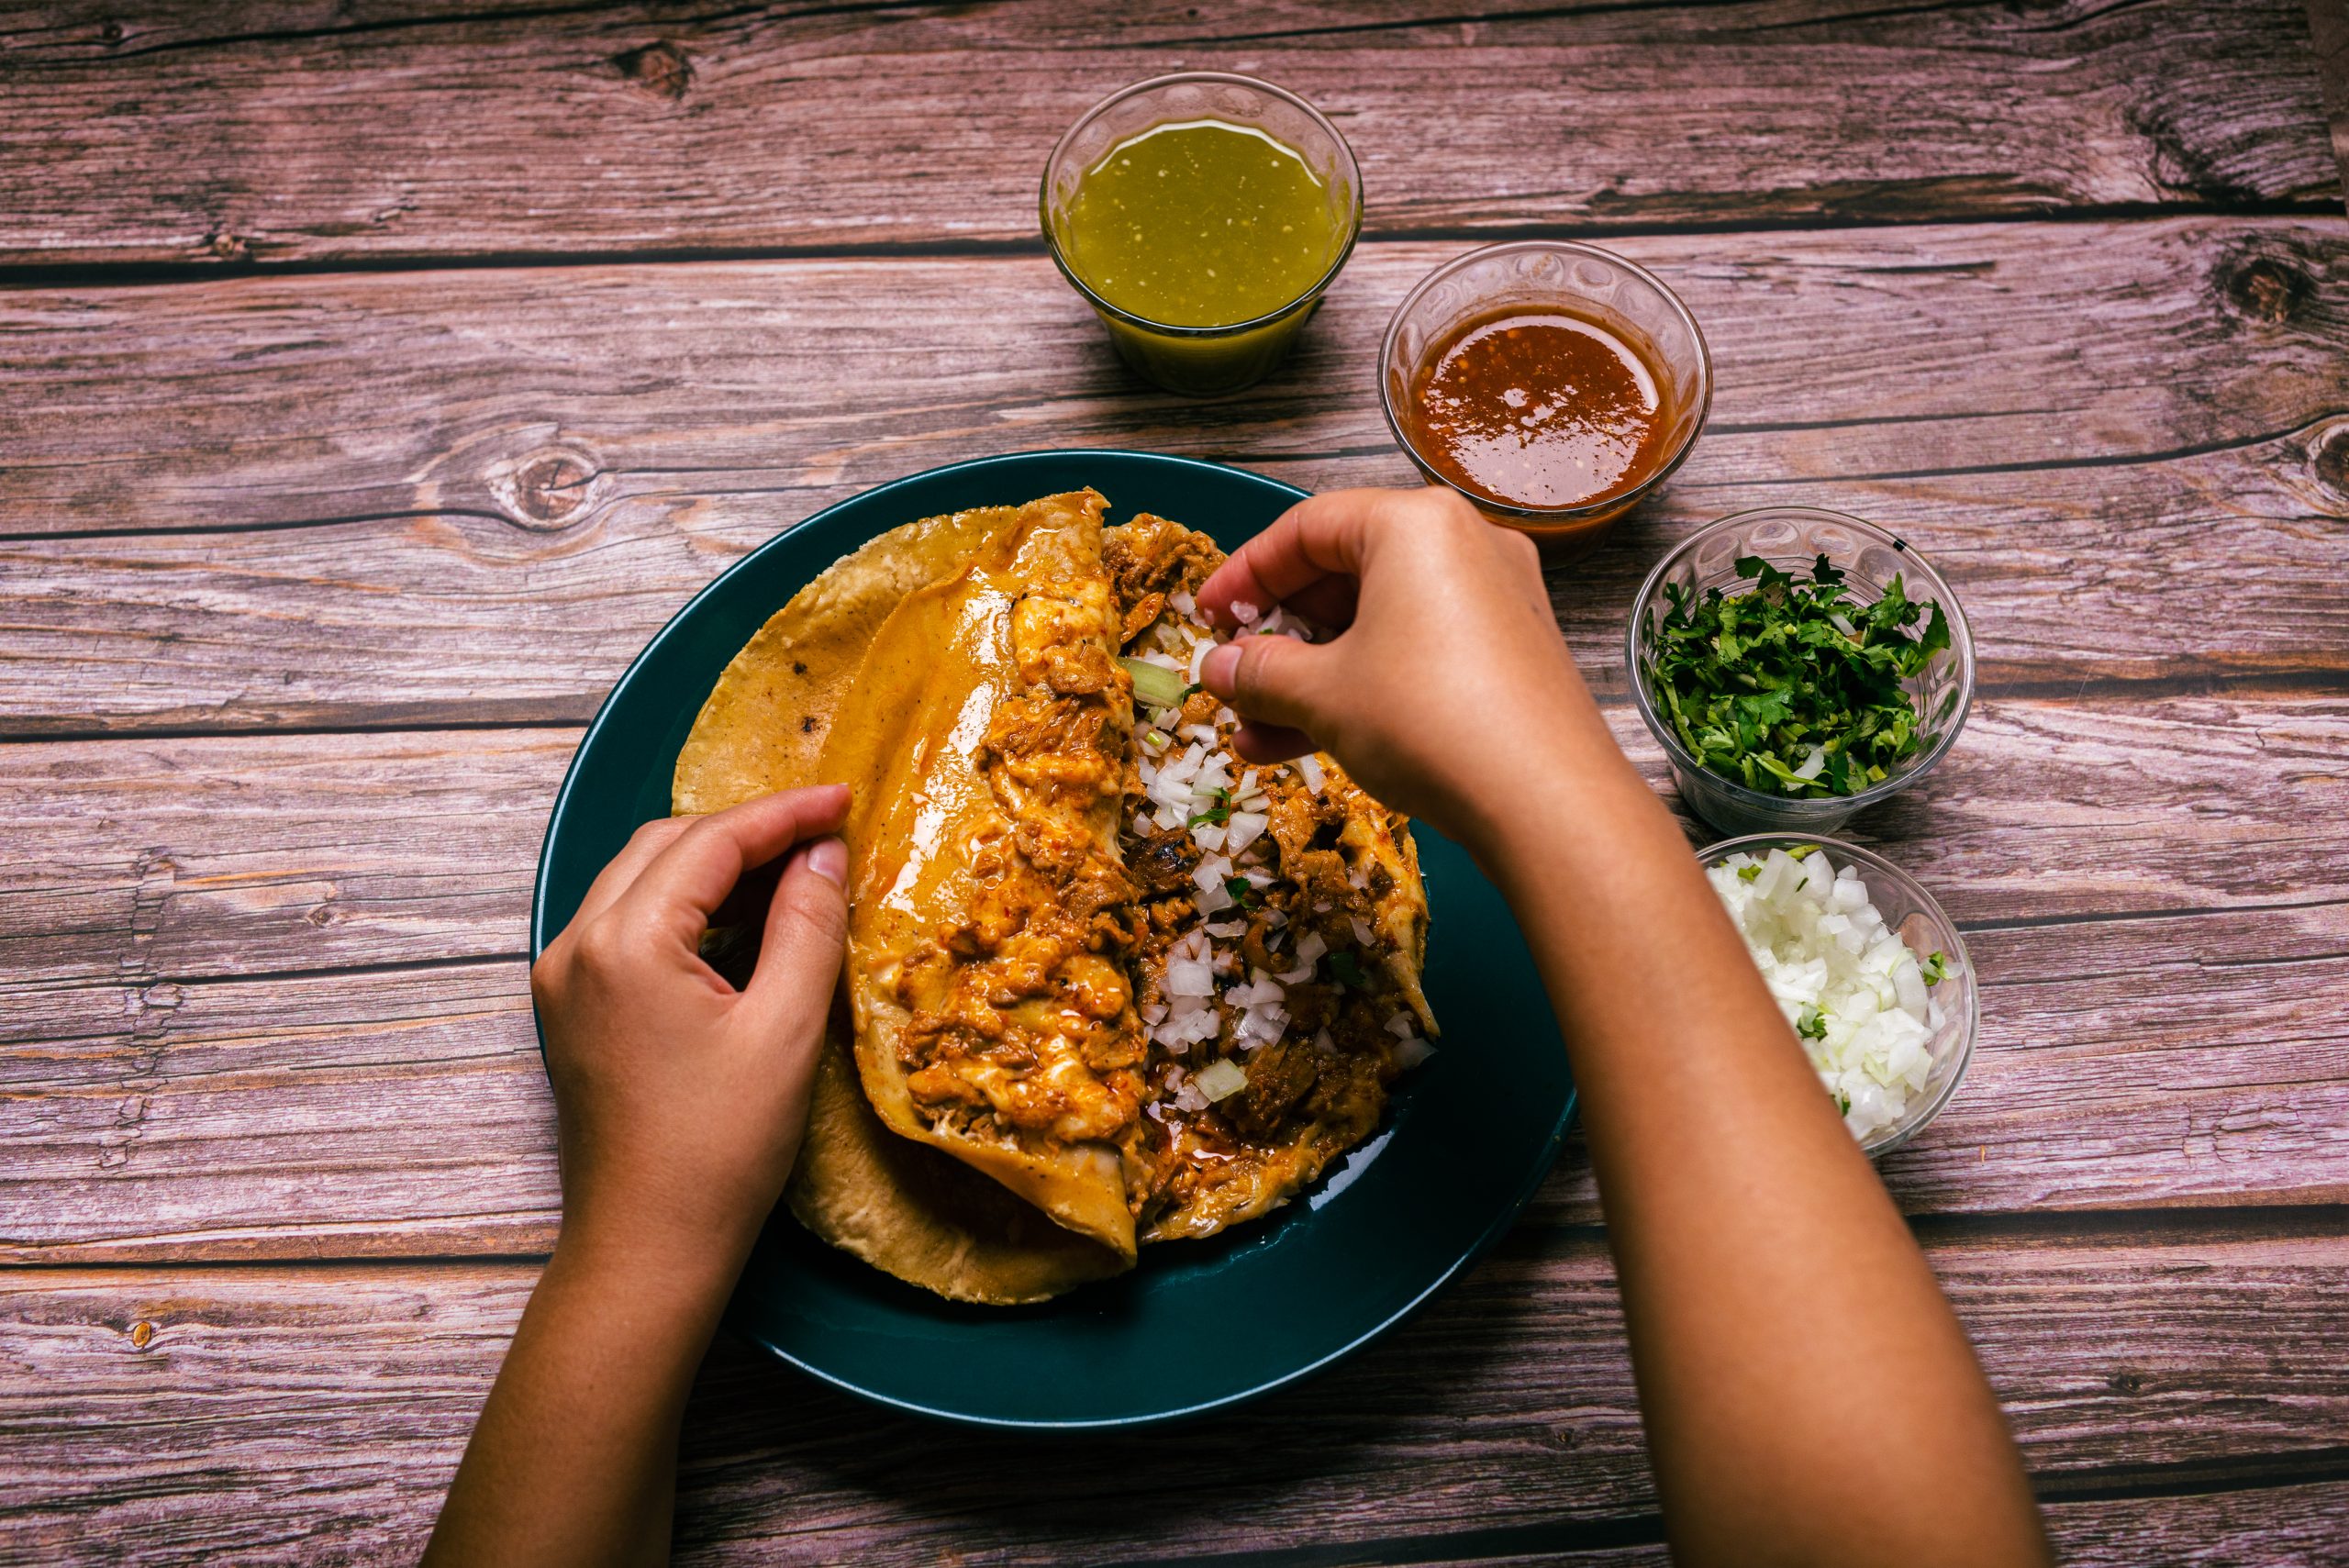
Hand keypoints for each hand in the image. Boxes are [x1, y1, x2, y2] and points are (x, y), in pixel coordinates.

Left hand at [529, 785, 850, 1274]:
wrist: (647, 1248)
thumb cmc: (720, 1151)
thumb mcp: (785, 1030)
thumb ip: (807, 925)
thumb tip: (824, 854)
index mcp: (625, 943)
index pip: (711, 842)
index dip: (785, 814)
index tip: (845, 800)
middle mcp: (576, 946)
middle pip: (667, 846)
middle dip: (747, 829)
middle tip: (824, 834)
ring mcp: (564, 978)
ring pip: (641, 878)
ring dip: (714, 864)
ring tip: (792, 869)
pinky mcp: (571, 1008)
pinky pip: (627, 922)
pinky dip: (686, 905)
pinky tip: (742, 920)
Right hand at [1195, 487, 1599, 842]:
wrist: (1547, 803)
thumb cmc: (1430, 721)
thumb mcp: (1323, 695)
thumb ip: (1261, 672)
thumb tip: (1220, 668)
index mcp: (1415, 525)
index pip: (1306, 528)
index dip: (1244, 575)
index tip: (1207, 618)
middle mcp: (1464, 545)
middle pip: (1345, 576)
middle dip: (1280, 637)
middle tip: (1234, 676)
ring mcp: (1495, 601)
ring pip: (1379, 625)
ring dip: (1313, 676)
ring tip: (1256, 732)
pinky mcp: (1511, 655)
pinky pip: (1418, 654)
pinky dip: (1365, 687)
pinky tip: (1310, 741)